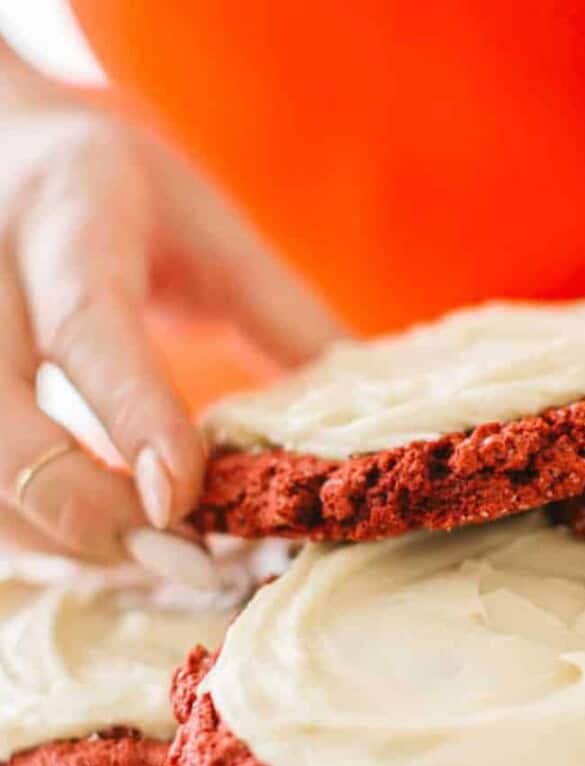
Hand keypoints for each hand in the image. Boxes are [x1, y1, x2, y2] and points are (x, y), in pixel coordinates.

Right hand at [0, 40, 343, 561]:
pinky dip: (39, 532)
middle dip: (90, 514)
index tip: (182, 502)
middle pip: (4, 433)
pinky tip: (105, 539)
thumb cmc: (113, 194)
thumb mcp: (203, 227)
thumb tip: (358, 417)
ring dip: (66, 539)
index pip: (90, 331)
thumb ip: (277, 314)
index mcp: (65, 222)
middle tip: (187, 560)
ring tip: (159, 557)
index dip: (135, 422)